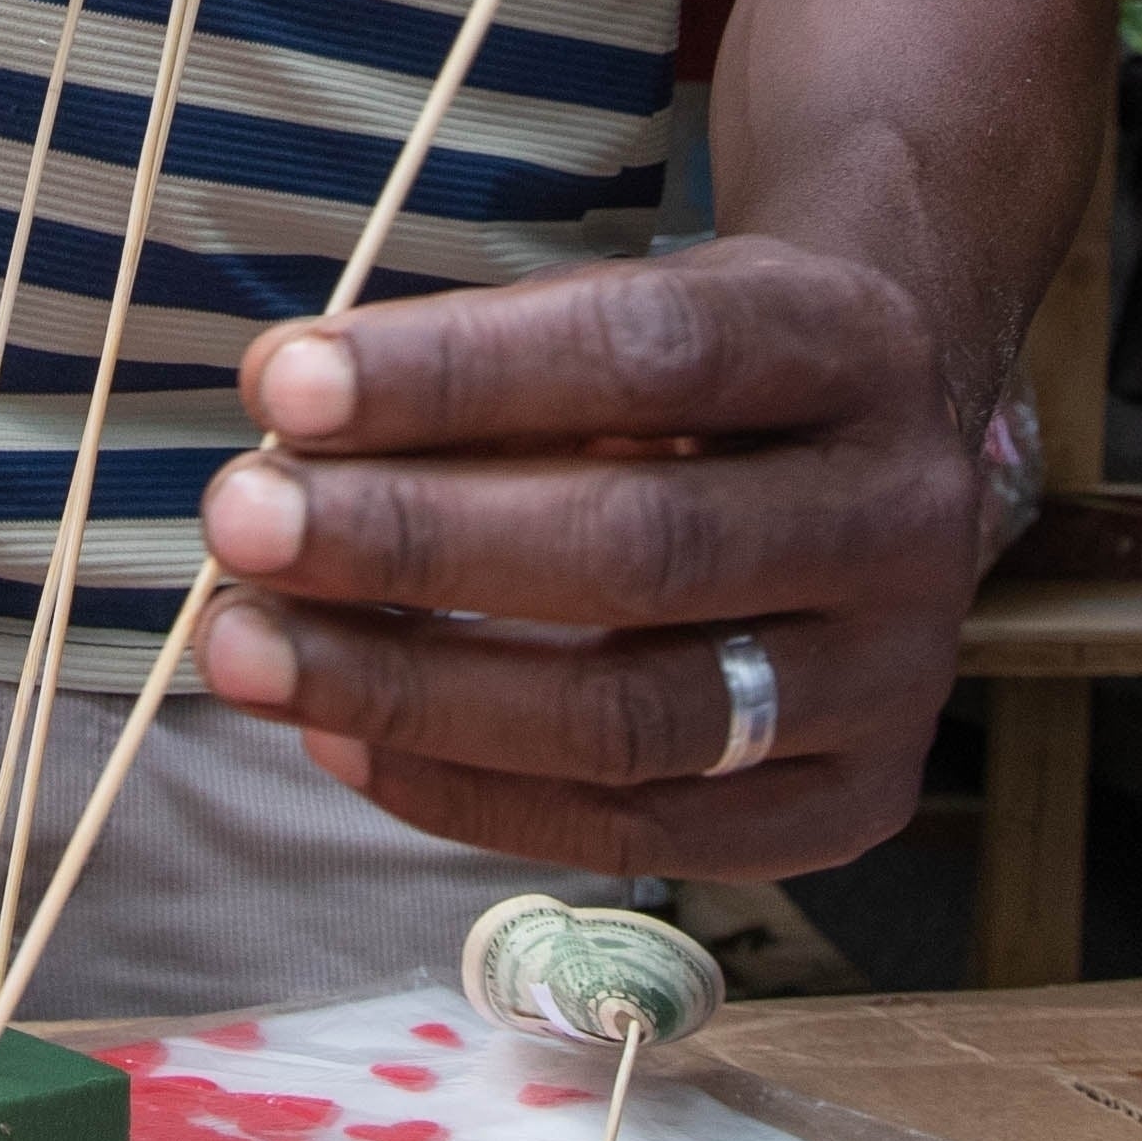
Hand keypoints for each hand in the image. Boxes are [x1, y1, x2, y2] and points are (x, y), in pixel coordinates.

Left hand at [186, 239, 980, 877]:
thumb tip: (289, 431)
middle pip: (643, 548)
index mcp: (849, 345)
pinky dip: (468, 793)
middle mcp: (899, 515)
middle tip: (242, 523)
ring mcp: (896, 679)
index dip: (458, 373)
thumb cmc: (705, 375)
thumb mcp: (634, 309)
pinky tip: (339, 738)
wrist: (877, 442)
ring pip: (634, 717)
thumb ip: (488, 376)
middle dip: (413, 540)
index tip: (284, 382)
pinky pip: (638, 831)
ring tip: (251, 649)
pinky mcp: (853, 803)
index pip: (650, 351)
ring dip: (412, 688)